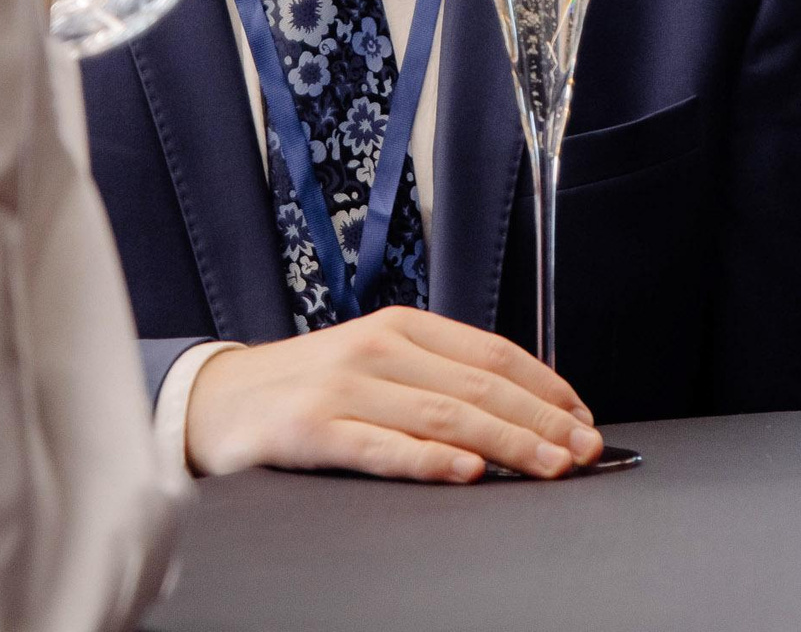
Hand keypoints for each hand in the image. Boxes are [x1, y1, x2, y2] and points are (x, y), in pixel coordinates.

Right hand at [184, 307, 605, 482]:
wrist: (215, 401)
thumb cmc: (307, 387)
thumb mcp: (376, 364)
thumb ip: (436, 379)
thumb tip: (518, 410)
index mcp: (401, 328)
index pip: (492, 352)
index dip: (545, 386)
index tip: (583, 418)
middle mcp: (377, 349)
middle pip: (478, 387)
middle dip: (542, 421)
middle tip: (585, 451)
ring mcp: (344, 387)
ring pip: (444, 416)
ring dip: (507, 443)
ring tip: (550, 466)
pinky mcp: (312, 429)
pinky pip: (382, 446)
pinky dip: (429, 459)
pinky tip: (468, 471)